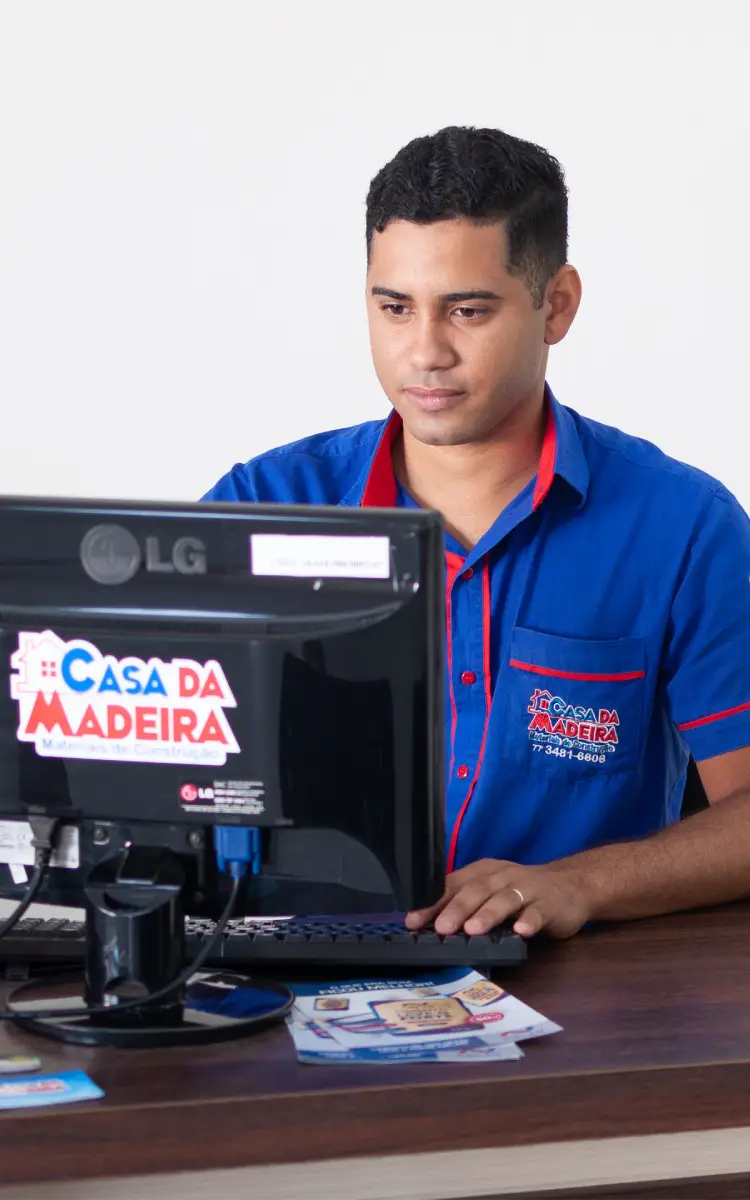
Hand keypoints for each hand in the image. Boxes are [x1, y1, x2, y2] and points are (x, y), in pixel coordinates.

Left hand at [405, 858, 591, 938]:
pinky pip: (538, 912)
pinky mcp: (549, 905)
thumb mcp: (492, 891)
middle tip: (441, 928)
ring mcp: (528, 889)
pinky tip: (521, 931)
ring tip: (474, 929)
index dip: (433, 902)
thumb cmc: (522, 891)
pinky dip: (529, 921)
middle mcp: (503, 877)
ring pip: (505, 899)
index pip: (453, 885)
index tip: (413, 921)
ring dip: (489, 914)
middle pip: (477, 890)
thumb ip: (466, 903)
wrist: (571, 886)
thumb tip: (431, 924)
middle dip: (457, 909)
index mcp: (483, 873)